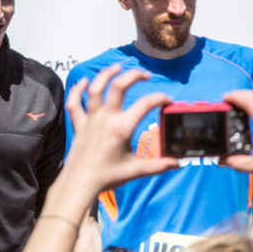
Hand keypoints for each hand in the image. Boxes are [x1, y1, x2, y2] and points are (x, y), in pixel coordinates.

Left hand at [65, 64, 178, 194]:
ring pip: (95, 89)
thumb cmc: (107, 177)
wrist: (80, 184)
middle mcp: (106, 119)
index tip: (167, 101)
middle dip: (134, 75)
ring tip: (118, 67)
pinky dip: (78, 90)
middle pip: (119, 86)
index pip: (145, 105)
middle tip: (145, 75)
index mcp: (121, 128)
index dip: (160, 99)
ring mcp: (90, 120)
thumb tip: (178, 163)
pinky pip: (75, 103)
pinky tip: (85, 82)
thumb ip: (159, 165)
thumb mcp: (136, 170)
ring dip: (106, 74)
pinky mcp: (79, 124)